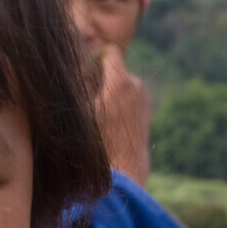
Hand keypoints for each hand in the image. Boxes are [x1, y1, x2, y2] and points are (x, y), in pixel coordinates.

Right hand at [94, 45, 150, 185]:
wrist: (123, 175)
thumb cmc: (97, 145)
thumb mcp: (81, 112)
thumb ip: (81, 83)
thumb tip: (80, 63)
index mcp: (120, 82)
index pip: (110, 52)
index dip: (95, 57)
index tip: (84, 70)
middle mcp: (137, 87)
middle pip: (116, 70)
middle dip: (102, 78)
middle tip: (86, 97)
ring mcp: (144, 101)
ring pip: (123, 86)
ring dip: (110, 93)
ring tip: (97, 115)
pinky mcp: (146, 114)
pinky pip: (130, 100)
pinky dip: (119, 106)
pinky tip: (110, 126)